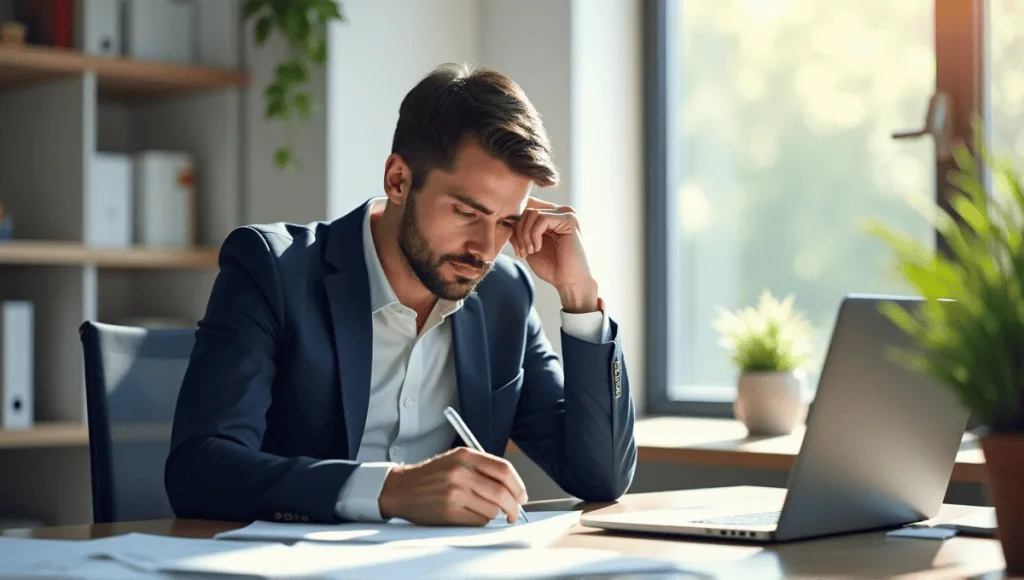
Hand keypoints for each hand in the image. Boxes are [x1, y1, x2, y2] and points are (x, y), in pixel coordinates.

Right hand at [377, 447, 528, 525]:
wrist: (402, 488)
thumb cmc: (432, 475)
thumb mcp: (456, 459)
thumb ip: (483, 468)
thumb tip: (512, 487)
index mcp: (466, 455)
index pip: (504, 469)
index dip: (518, 485)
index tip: (522, 495)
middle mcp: (461, 472)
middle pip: (502, 492)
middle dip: (513, 506)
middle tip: (514, 512)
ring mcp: (454, 492)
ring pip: (492, 509)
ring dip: (494, 514)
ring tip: (483, 510)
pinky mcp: (449, 511)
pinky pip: (478, 520)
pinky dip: (480, 520)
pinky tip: (470, 514)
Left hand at [509, 198, 598, 312]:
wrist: (569, 282)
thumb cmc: (551, 267)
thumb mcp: (528, 247)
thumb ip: (518, 233)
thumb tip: (505, 221)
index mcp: (551, 216)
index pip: (527, 207)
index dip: (516, 225)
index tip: (517, 247)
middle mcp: (559, 211)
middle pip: (527, 209)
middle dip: (519, 232)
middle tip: (523, 252)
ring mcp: (566, 214)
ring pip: (532, 213)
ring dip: (525, 235)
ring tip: (531, 251)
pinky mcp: (569, 219)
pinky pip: (542, 219)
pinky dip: (534, 236)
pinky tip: (538, 248)